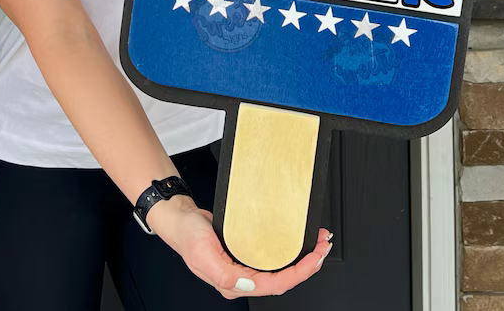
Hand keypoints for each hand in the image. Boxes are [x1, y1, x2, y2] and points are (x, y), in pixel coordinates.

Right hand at [148, 196, 333, 298]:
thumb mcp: (202, 252)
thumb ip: (223, 273)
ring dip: (301, 257)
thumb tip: (247, 284)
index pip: (275, 285)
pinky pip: (272, 255)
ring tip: (316, 242)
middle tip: (322, 246)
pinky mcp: (245, 252)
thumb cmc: (187, 235)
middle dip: (307, 264)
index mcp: (234, 284)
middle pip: (283, 278)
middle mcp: (242, 278)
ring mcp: (244, 265)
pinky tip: (296, 241)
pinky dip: (288, 248)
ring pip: (280, 267)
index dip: (298, 274)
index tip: (313, 258)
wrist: (180, 218)